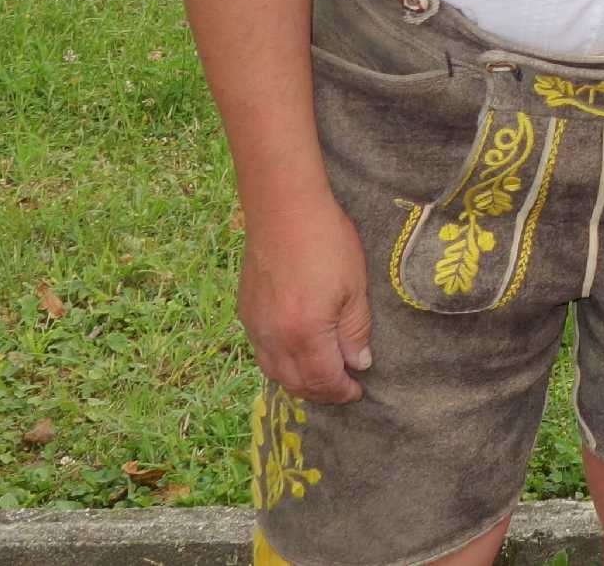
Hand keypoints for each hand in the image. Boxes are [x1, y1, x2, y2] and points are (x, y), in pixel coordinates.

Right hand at [238, 195, 374, 403]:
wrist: (284, 210)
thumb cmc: (327, 242)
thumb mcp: (354, 287)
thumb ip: (355, 331)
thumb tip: (358, 363)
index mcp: (305, 334)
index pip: (322, 380)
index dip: (341, 391)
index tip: (357, 391)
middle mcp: (274, 337)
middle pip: (295, 382)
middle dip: (320, 392)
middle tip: (342, 389)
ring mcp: (255, 326)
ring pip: (274, 372)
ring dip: (298, 381)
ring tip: (321, 376)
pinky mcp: (244, 312)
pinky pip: (261, 351)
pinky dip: (279, 363)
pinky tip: (295, 354)